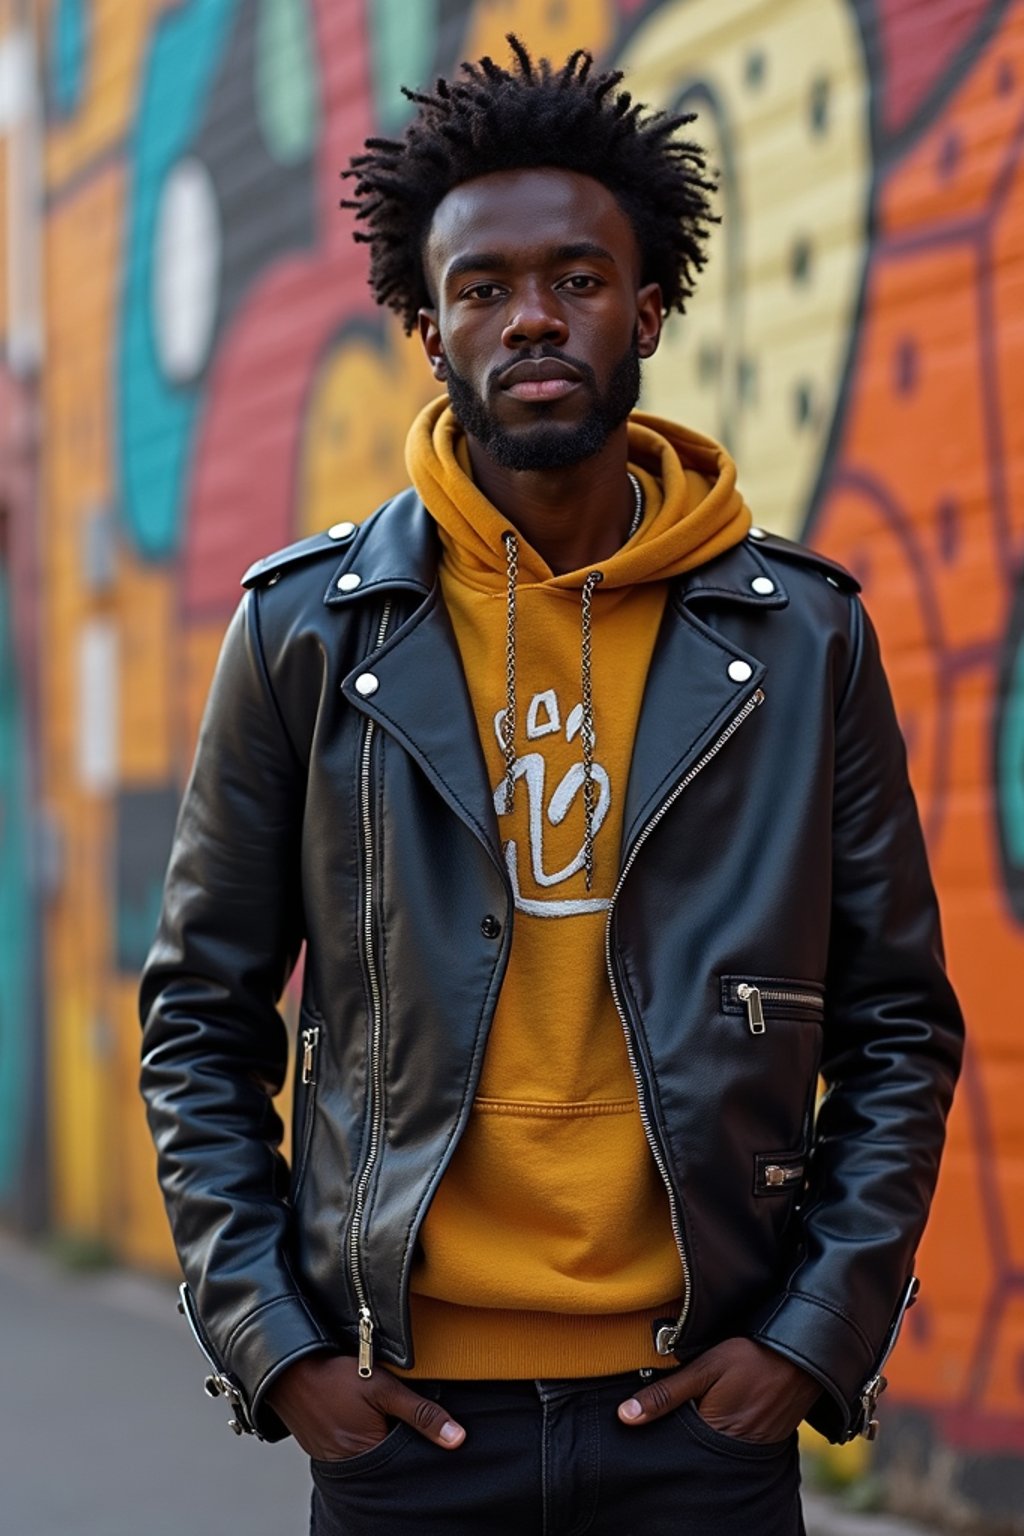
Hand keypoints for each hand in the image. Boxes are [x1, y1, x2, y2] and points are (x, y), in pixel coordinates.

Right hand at [266, 1353, 465, 1460]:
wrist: (287, 1370)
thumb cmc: (336, 1375)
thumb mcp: (384, 1388)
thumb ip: (422, 1414)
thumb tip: (457, 1439)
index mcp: (369, 1455)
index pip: (406, 1460)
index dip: (418, 1443)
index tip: (420, 1422)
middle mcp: (350, 1466)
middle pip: (388, 1459)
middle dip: (397, 1440)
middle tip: (393, 1412)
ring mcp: (333, 1459)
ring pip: (370, 1454)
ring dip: (378, 1436)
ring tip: (377, 1413)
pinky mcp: (322, 1450)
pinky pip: (351, 1450)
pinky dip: (360, 1435)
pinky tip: (360, 1416)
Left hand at [617, 1337, 820, 1443]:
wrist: (805, 1357)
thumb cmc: (753, 1357)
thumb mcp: (704, 1369)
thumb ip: (666, 1394)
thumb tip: (625, 1417)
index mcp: (713, 1435)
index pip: (675, 1444)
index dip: (661, 1430)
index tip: (645, 1417)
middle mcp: (731, 1450)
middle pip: (693, 1447)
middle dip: (682, 1431)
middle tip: (679, 1405)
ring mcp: (750, 1446)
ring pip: (712, 1443)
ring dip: (702, 1426)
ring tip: (701, 1404)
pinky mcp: (764, 1439)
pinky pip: (733, 1439)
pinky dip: (722, 1426)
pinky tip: (721, 1407)